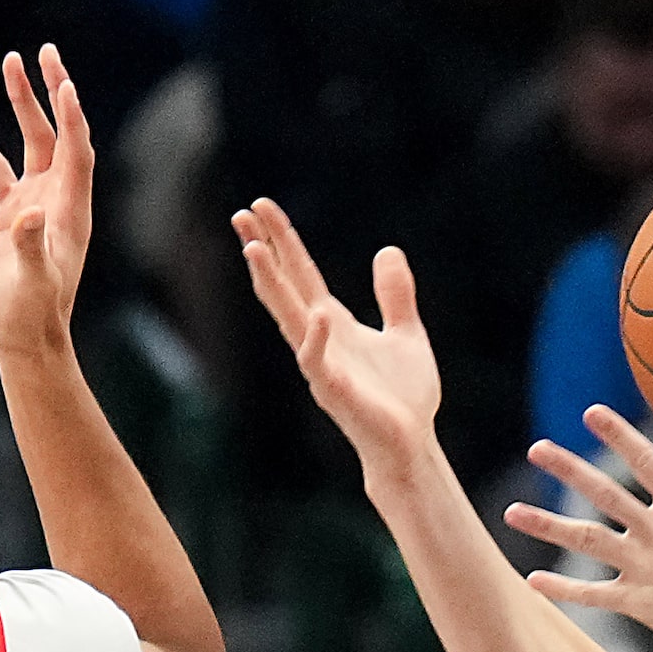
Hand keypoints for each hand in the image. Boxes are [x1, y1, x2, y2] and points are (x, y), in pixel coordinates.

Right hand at [0, 44, 92, 359]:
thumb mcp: (33, 281)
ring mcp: (34, 202)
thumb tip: (24, 216)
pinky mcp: (12, 213)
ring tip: (10, 61)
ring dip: (20, 103)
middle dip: (51, 92)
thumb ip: (30, 247)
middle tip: (43, 52)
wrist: (25, 334)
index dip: (72, 118)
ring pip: (30, 141)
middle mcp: (57, 198)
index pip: (77, 151)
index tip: (63, 83)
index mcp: (70, 209)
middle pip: (58, 133)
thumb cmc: (34, 312)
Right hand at [233, 199, 441, 482]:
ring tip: (253, 250)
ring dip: (270, 284)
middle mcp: (318, 339)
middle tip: (242, 214)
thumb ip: (395, 294)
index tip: (260, 207)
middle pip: (283, 287)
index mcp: (332, 323)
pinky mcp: (335, 392)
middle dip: (263, 251)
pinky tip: (318, 313)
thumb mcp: (406, 333)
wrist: (410, 445)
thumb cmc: (404, 398)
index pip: (300, 273)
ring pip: (288, 318)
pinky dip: (316, 338)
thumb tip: (388, 250)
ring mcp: (322, 365)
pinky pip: (318, 361)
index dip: (282, 240)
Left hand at [507, 411, 652, 651]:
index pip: (645, 460)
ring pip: (586, 540)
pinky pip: (592, 594)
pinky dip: (563, 589)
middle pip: (603, 492)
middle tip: (536, 448)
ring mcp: (645, 568)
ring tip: (512, 512)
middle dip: (567, 468)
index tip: (590, 413)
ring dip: (547, 525)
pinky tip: (533, 580)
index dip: (617, 434)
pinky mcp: (640, 604)